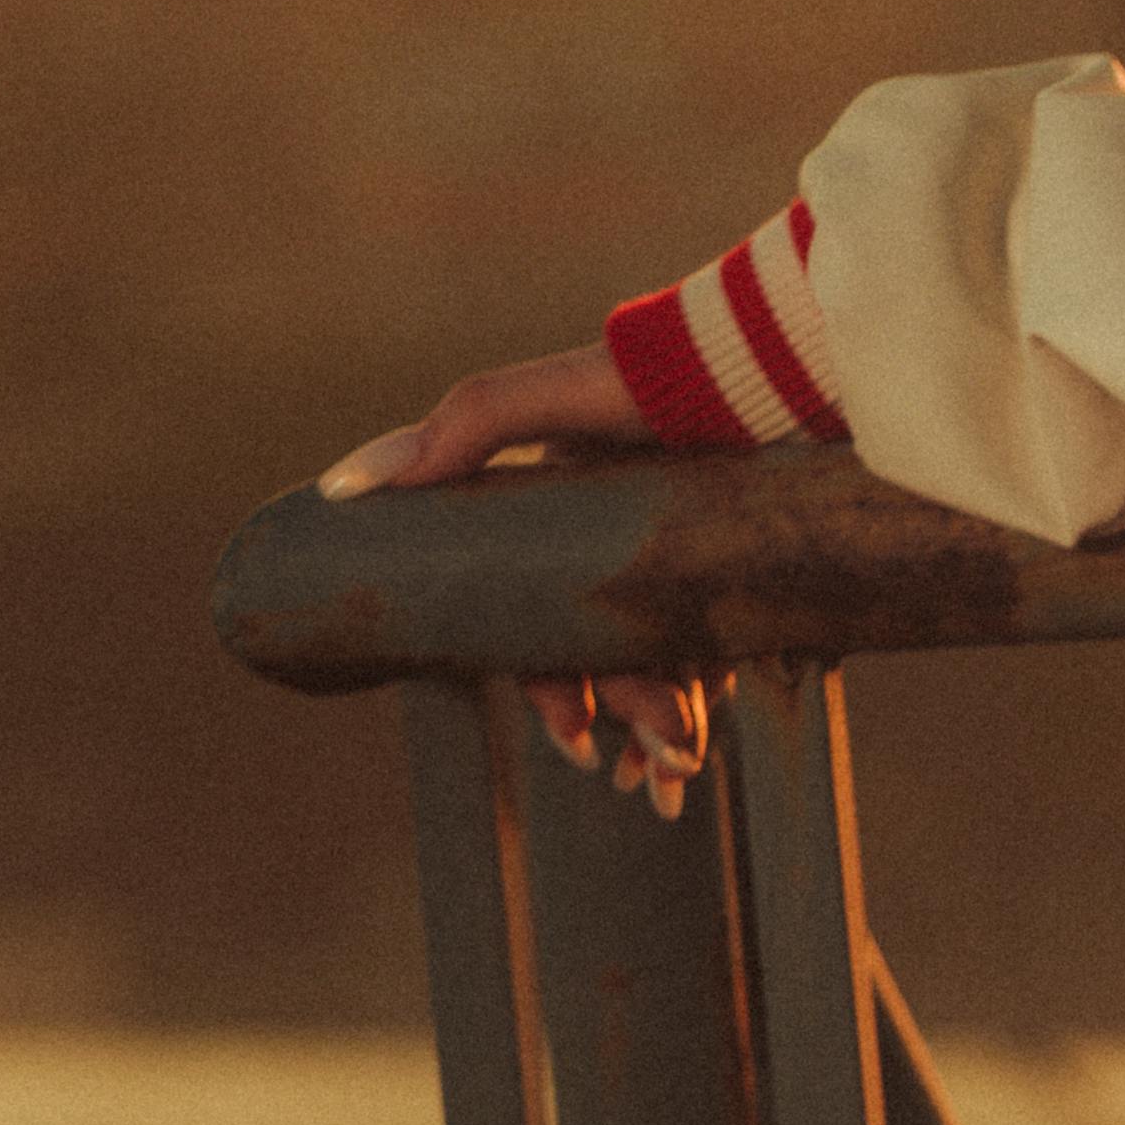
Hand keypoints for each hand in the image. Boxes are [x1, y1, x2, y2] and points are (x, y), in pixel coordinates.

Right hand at [314, 339, 708, 809]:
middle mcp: (613, 540)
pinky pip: (719, 644)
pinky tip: (711, 734)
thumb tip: (344, 487)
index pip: (538, 621)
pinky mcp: (736, 559)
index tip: (576, 737)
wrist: (780, 358)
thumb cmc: (656, 374)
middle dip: (620, 712)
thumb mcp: (554, 395)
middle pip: (603, 651)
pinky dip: (713, 692)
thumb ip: (463, 428)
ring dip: (664, 721)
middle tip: (647, 766)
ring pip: (661, 658)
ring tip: (683, 761)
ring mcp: (677, 552)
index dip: (550, 686)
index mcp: (559, 513)